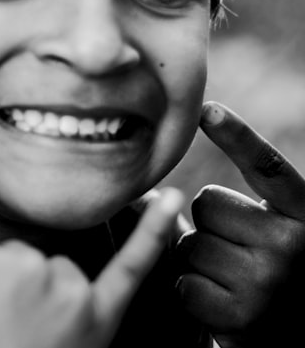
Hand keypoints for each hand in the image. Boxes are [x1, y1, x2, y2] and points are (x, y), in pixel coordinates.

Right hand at [0, 188, 183, 347]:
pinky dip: (153, 233)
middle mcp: (22, 262)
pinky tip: (169, 201)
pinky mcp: (105, 317)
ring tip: (26, 345)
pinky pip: (132, 266)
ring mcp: (67, 289)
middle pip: (16, 252)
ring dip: (49, 297)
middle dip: (5, 286)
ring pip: (58, 269)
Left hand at [176, 101, 304, 347]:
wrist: (284, 331)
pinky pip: (183, 283)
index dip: (237, 135)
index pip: (266, 166)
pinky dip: (191, 292)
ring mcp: (269, 280)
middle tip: (236, 251)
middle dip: (206, 223)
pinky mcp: (242, 315)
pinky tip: (221, 304)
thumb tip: (146, 186)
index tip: (207, 109)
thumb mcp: (261, 228)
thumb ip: (222, 202)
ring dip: (195, 259)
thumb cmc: (259, 267)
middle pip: (205, 203)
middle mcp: (293, 243)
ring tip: (230, 278)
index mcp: (303, 212)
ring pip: (188, 244)